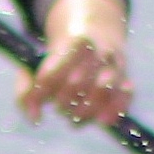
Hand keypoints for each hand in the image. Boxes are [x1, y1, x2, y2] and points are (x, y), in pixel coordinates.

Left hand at [17, 0, 130, 125]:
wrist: (96, 34)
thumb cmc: (60, 57)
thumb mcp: (38, 63)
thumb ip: (26, 89)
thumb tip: (35, 118)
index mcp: (74, 41)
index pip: (53, 71)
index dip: (41, 91)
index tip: (38, 102)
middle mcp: (99, 52)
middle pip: (75, 83)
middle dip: (62, 102)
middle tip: (59, 107)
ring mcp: (116, 66)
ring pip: (102, 91)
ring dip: (84, 111)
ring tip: (75, 116)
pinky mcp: (127, 80)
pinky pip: (124, 98)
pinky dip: (114, 111)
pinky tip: (101, 120)